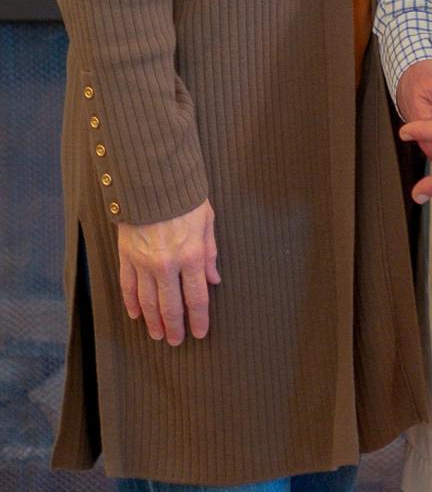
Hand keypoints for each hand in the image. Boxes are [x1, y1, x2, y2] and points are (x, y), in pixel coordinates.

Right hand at [117, 197, 219, 345]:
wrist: (152, 180)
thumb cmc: (184, 197)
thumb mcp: (206, 220)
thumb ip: (210, 252)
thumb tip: (214, 279)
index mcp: (191, 255)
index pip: (196, 297)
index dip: (198, 319)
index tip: (199, 333)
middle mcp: (167, 264)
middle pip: (170, 305)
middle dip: (175, 326)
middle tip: (176, 341)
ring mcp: (144, 262)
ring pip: (148, 301)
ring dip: (153, 321)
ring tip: (158, 335)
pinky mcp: (127, 256)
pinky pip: (128, 286)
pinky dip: (131, 303)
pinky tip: (135, 314)